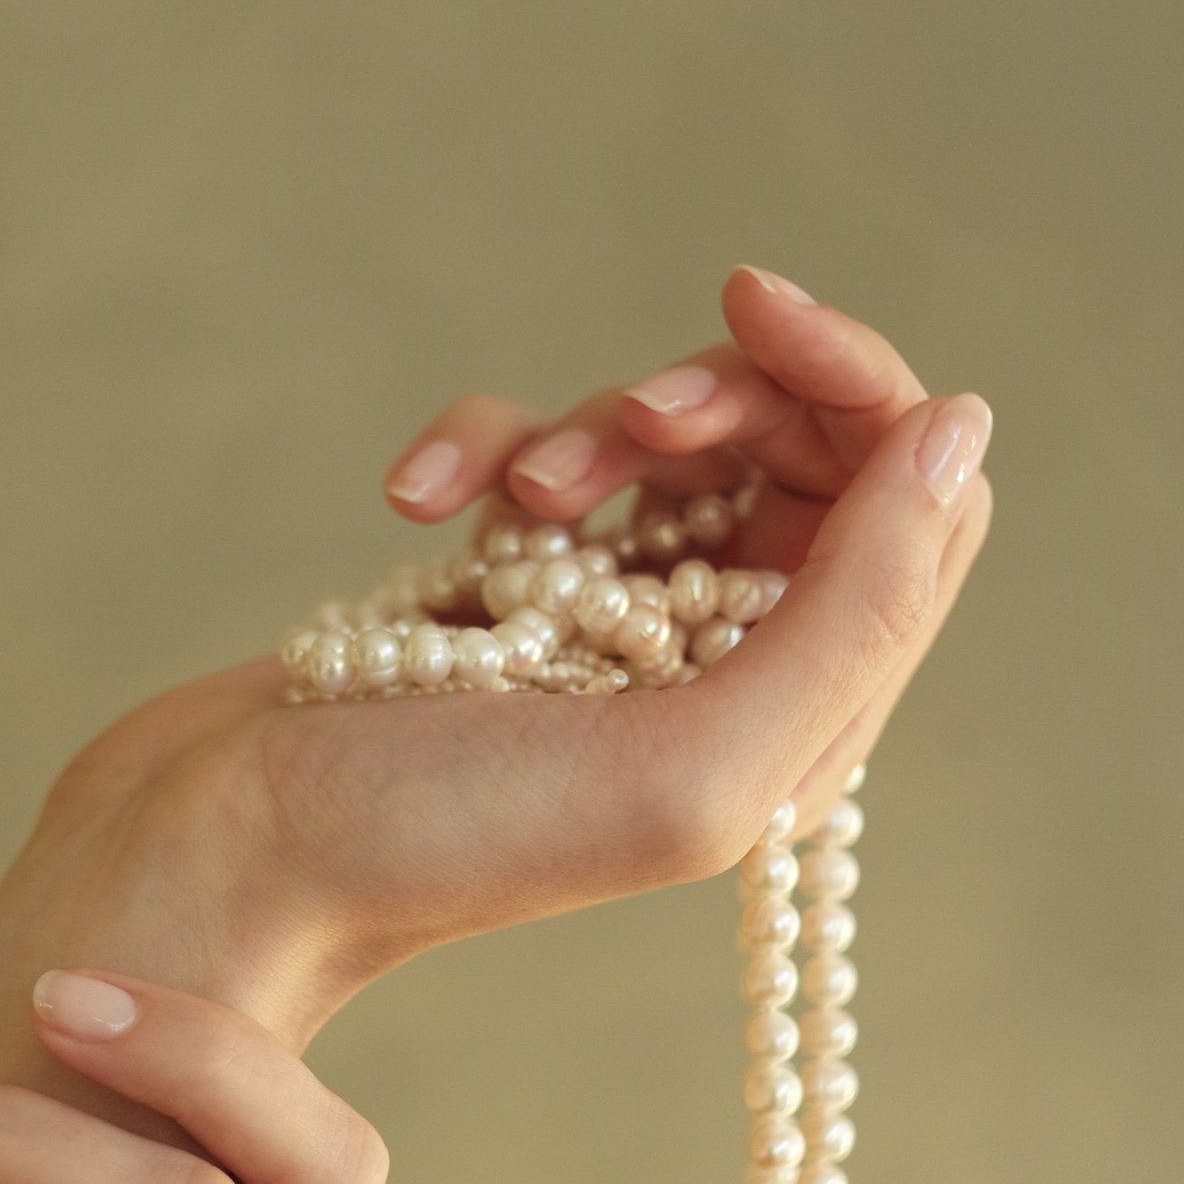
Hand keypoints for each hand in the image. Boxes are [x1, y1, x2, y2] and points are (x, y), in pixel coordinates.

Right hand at [44, 268, 992, 1017]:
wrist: (221, 860)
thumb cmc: (441, 842)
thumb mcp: (696, 761)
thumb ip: (860, 613)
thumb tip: (962, 433)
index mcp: (803, 721)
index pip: (918, 501)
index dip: (856, 387)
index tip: (751, 323)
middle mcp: (726, 670)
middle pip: (797, 445)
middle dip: (714, 394)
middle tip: (625, 429)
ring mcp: (609, 623)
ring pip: (666, 438)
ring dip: (585, 428)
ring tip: (512, 502)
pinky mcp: (501, 584)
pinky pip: (535, 453)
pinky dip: (479, 441)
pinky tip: (414, 496)